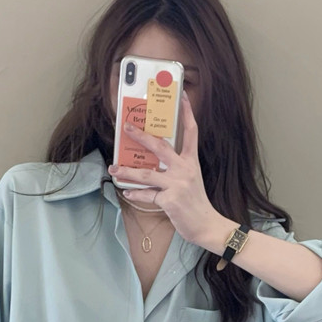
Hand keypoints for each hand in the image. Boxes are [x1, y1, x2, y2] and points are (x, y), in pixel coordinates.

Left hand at [108, 91, 226, 246]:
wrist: (207, 225)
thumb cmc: (197, 204)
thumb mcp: (191, 181)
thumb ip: (176, 169)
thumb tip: (153, 163)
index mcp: (191, 162)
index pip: (191, 132)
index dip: (187, 113)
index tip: (181, 96)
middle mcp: (184, 170)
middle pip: (161, 147)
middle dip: (141, 136)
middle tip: (127, 127)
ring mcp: (177, 185)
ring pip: (147, 174)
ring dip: (127, 171)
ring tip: (113, 168)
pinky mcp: (170, 200)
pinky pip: (147, 195)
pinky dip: (136, 194)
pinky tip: (126, 192)